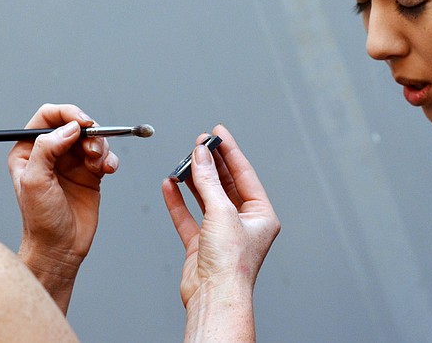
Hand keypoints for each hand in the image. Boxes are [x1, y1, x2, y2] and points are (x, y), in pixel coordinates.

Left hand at [8, 103, 118, 311]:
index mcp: (28, 150)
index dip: (67, 114)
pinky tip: (108, 171)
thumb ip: (47, 149)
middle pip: (74, 124)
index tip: (83, 122)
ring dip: (100, 147)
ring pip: (92, 138)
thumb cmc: (41, 220)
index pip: (48, 116)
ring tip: (98, 165)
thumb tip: (69, 128)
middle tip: (93, 149)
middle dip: (88, 132)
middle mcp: (50, 153)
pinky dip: (110, 159)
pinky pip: (104, 155)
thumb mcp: (35, 182)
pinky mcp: (90, 173)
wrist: (60, 248)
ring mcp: (71, 162)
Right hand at [162, 124, 279, 342]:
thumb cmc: (231, 264)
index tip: (218, 133)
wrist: (213, 297)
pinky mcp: (201, 244)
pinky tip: (170, 185)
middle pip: (225, 184)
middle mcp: (242, 223)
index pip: (244, 174)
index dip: (230, 151)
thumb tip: (201, 155)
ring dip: (194, 180)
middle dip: (211, 163)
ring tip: (182, 160)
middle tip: (198, 143)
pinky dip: (179, 201)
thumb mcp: (221, 212)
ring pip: (206, 198)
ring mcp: (221, 233)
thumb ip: (208, 181)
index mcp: (261, 215)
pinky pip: (188, 216)